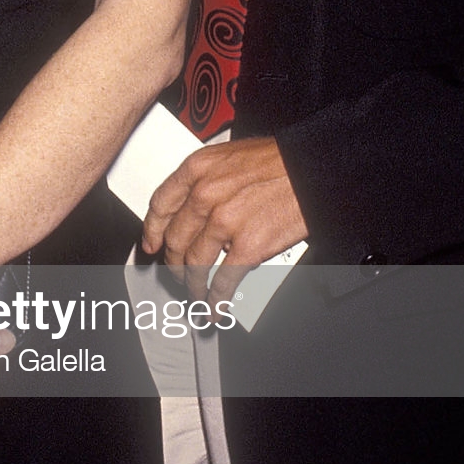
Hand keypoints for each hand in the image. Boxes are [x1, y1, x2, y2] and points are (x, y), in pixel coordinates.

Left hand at [142, 136, 306, 302]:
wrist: (313, 168)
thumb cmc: (280, 160)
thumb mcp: (231, 157)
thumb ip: (207, 181)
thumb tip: (194, 208)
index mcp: (198, 169)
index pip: (161, 205)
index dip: (152, 230)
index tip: (151, 244)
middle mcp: (205, 195)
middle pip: (175, 240)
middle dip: (174, 262)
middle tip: (177, 272)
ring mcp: (224, 223)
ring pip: (194, 264)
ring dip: (192, 284)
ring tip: (196, 293)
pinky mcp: (247, 247)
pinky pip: (223, 281)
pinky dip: (216, 299)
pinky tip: (214, 306)